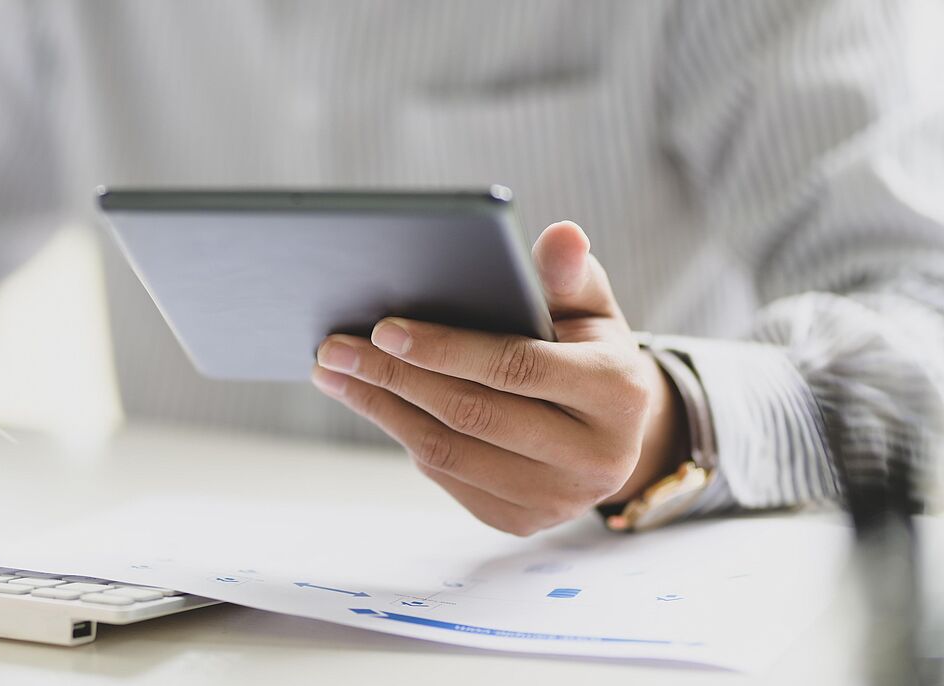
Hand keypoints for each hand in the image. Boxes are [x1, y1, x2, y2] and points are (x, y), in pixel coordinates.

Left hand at [312, 221, 684, 535]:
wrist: (613, 432)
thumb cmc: (587, 349)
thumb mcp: (588, 307)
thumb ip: (568, 272)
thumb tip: (562, 234)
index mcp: (618, 393)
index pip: (515, 366)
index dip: (444, 348)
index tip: (382, 327)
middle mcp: (595, 457)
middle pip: (472, 412)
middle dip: (394, 376)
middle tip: (335, 346)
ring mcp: (559, 499)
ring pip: (449, 452)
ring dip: (381, 408)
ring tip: (335, 372)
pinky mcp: (523, 521)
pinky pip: (447, 477)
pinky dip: (402, 434)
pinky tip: (369, 401)